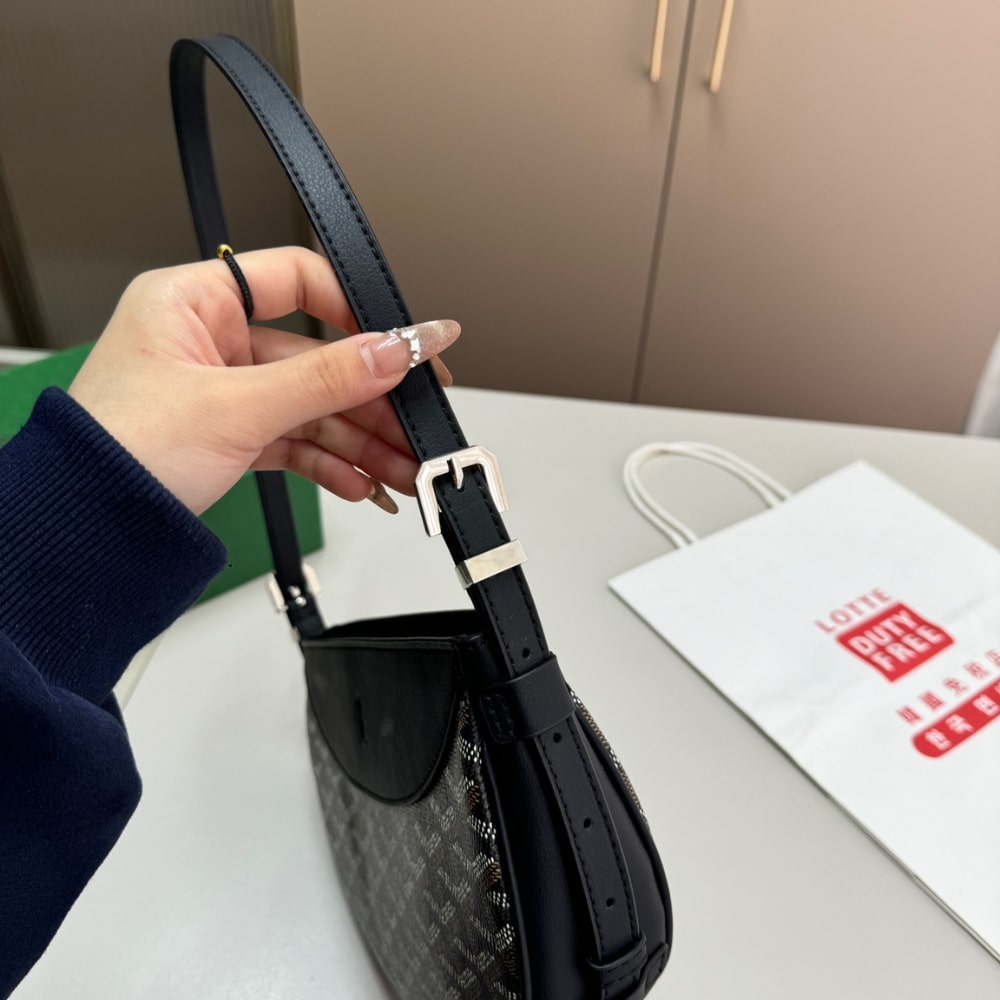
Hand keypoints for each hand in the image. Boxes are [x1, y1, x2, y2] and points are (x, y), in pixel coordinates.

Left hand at [68, 247, 459, 513]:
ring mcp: (222, 391)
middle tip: (417, 423)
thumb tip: (395, 349)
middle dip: (371, 400)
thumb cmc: (116, 456)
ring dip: (361, 442)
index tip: (406, 340)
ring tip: (401, 471)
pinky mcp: (229, 435)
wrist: (82, 533)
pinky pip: (295, 440)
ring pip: (312, 406)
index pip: (296, 279)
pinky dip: (330, 463)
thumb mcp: (235, 409)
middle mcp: (210, 341)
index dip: (356, 309)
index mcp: (194, 303)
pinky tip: (362, 483)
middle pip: (316, 357)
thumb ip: (324, 378)